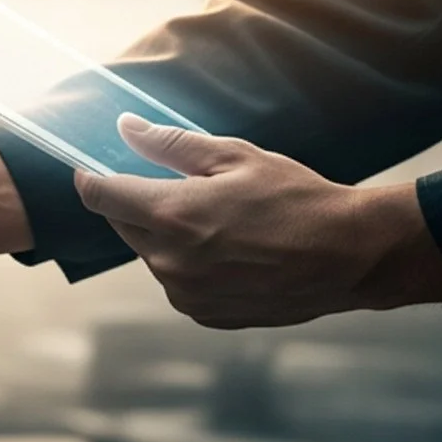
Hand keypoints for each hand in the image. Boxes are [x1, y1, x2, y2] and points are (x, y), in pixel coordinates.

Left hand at [74, 113, 441, 328]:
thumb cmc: (296, 198)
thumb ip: (171, 145)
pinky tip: (230, 251)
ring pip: (151, 254)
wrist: (351, 256)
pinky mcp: (203, 313)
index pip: (101, 196)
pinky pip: (177, 281)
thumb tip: (126, 127)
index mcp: (172, 216)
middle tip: (178, 188)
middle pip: (123, 225)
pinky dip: (188, 264)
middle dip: (137, 204)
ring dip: (167, 236)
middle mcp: (170, 260)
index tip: (89, 169)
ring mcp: (185, 292)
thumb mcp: (235, 156)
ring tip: (220, 222)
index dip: (91, 179)